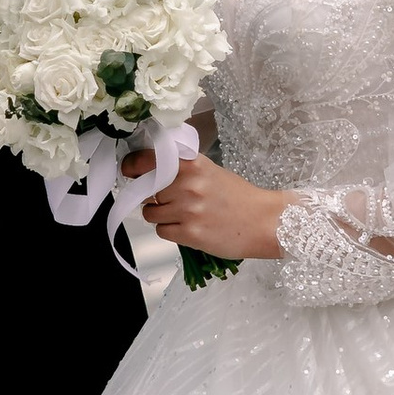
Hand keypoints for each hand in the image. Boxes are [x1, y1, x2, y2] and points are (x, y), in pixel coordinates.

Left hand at [121, 143, 289, 262]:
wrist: (265, 222)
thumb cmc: (239, 196)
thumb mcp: (210, 172)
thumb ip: (182, 170)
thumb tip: (149, 175)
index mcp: (192, 164)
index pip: (147, 160)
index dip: (133, 166)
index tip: (129, 170)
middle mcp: (187, 185)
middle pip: (147, 191)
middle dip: (154, 197)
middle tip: (173, 200)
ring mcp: (188, 210)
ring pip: (151, 214)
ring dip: (161, 216)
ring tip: (183, 215)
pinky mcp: (190, 234)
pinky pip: (162, 231)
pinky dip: (170, 231)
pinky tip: (188, 227)